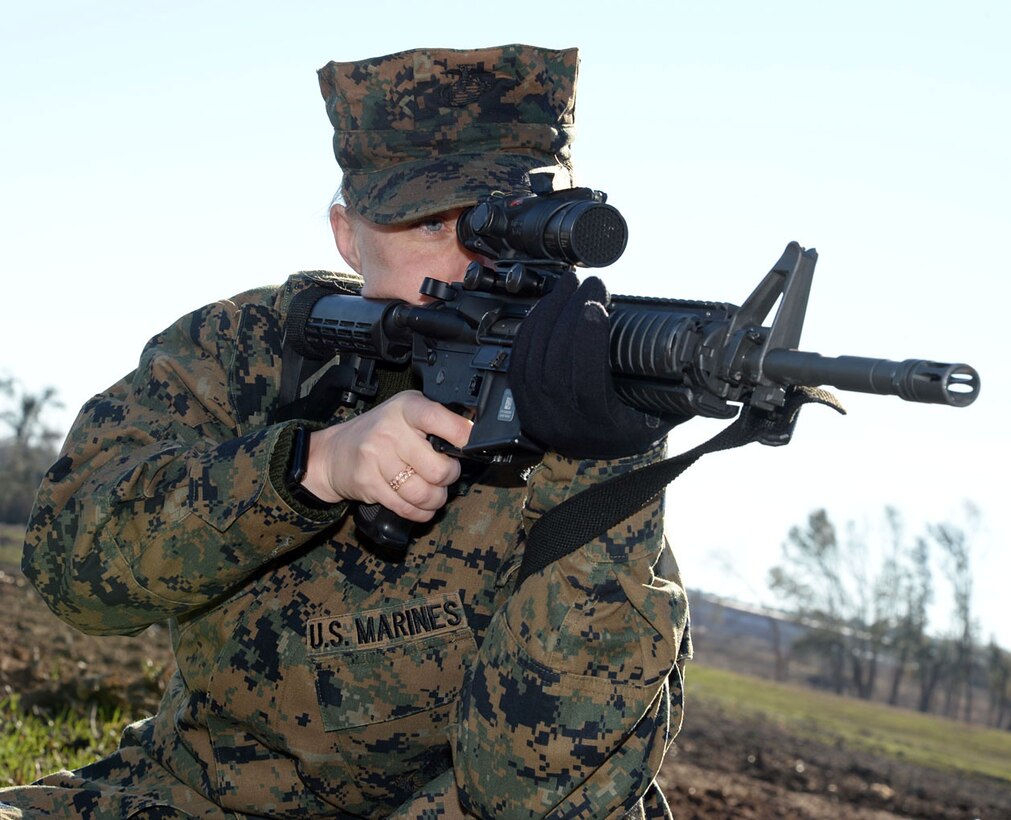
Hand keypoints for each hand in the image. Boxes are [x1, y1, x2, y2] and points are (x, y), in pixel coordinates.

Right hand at [301, 391, 471, 521]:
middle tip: (445, 474)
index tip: (469, 444)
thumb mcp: (406, 413)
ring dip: (435, 499)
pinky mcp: (368, 483)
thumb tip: (472, 436)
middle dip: (449, 477)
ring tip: (434, 493)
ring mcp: (376, 457)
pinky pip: (405, 507)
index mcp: (406, 407)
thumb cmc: (380, 432)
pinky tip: (420, 506)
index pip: (438, 418)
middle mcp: (390, 430)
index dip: (461, 435)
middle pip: (438, 468)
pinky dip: (419, 512)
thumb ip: (436, 420)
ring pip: (423, 493)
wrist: (334, 453)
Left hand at [509, 272, 675, 458]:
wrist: (592, 457)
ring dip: (551, 313)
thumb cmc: (631, 429)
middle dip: (570, 314)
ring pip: (535, 357)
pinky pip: (520, 357)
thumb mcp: (660, 417)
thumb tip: (709, 361)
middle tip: (589, 282)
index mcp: (602, 427)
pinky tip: (548, 304)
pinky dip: (532, 325)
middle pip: (557, 364)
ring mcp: (538, 412)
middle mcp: (565, 423)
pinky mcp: (521, 399)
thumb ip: (683, 392)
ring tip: (570, 284)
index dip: (588, 343)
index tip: (597, 306)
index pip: (587, 384)